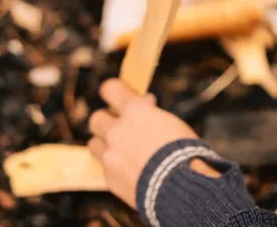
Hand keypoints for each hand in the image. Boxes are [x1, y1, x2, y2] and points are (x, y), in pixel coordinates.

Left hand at [88, 79, 198, 208]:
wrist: (179, 186)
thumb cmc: (182, 150)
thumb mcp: (170, 122)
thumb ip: (152, 112)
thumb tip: (146, 103)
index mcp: (135, 111)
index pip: (110, 88)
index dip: (114, 91)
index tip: (119, 95)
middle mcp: (117, 130)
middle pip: (96, 118)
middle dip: (107, 120)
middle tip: (120, 126)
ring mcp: (110, 155)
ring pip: (94, 143)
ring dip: (105, 144)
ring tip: (121, 149)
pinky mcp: (109, 177)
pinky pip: (104, 167)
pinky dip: (114, 167)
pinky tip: (130, 170)